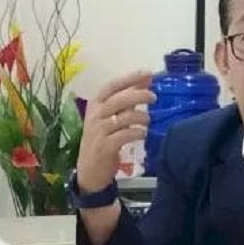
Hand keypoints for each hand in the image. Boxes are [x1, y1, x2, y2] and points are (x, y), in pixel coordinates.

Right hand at [76, 70, 155, 193]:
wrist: (90, 171)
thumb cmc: (104, 139)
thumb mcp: (113, 117)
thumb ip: (128, 100)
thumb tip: (146, 81)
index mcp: (96, 105)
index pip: (112, 86)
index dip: (130, 78)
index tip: (148, 73)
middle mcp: (95, 115)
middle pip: (118, 99)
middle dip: (138, 95)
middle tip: (154, 97)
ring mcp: (98, 131)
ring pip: (122, 117)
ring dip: (139, 116)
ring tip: (148, 120)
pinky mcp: (104, 147)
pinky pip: (124, 135)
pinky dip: (137, 132)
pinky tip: (143, 133)